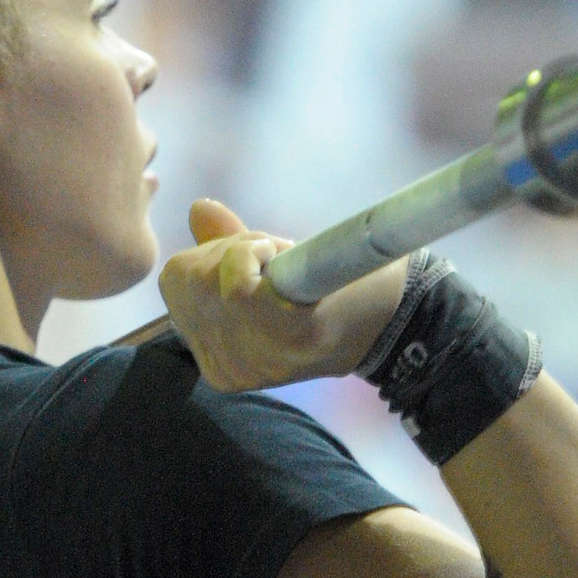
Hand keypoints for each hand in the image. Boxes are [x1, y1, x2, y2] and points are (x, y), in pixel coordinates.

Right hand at [157, 200, 408, 393]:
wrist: (402, 313)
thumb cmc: (335, 291)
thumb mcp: (270, 274)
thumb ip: (228, 248)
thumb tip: (199, 209)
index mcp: (216, 361)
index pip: (175, 284)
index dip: (212, 258)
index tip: (260, 264)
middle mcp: (228, 369)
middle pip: (184, 278)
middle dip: (225, 251)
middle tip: (277, 262)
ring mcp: (256, 359)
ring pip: (208, 275)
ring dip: (248, 251)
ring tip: (289, 268)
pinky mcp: (288, 341)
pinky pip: (237, 282)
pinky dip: (258, 255)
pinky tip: (292, 269)